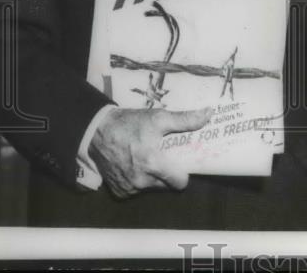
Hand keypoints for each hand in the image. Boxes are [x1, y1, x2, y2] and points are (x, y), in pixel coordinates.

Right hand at [88, 106, 211, 198]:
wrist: (97, 131)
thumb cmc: (130, 123)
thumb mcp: (158, 118)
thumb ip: (185, 120)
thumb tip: (208, 114)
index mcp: (153, 164)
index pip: (180, 182)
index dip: (183, 174)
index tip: (182, 164)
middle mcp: (141, 181)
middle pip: (166, 186)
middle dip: (168, 174)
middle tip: (165, 158)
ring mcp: (128, 188)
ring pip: (151, 188)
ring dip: (152, 178)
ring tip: (148, 159)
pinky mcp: (118, 191)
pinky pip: (136, 190)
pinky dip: (137, 181)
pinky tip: (134, 166)